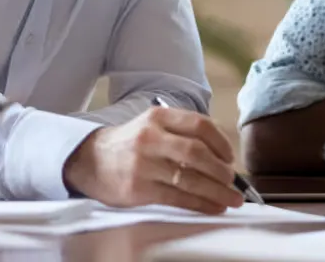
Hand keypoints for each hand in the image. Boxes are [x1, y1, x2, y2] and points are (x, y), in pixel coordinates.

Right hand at [63, 106, 243, 214]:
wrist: (91, 161)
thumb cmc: (129, 145)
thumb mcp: (152, 127)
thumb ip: (182, 134)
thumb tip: (222, 157)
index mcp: (158, 117)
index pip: (199, 125)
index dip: (221, 143)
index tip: (230, 157)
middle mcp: (151, 137)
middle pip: (197, 153)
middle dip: (221, 171)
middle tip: (233, 181)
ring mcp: (144, 163)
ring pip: (190, 179)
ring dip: (217, 191)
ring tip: (231, 199)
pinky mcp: (139, 188)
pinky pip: (178, 197)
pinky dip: (200, 204)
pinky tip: (212, 206)